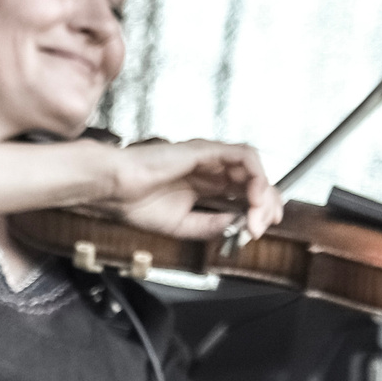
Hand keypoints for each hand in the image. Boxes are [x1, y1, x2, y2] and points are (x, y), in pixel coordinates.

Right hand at [83, 138, 281, 242]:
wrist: (114, 189)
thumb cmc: (135, 202)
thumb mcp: (184, 225)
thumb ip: (213, 225)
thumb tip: (239, 225)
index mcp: (202, 187)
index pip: (242, 195)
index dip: (257, 212)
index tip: (258, 230)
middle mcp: (209, 171)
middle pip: (253, 182)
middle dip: (266, 205)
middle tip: (263, 225)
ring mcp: (208, 159)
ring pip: (252, 168)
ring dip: (264, 192)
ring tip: (259, 214)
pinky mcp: (206, 150)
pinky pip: (243, 154)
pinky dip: (256, 175)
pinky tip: (253, 196)